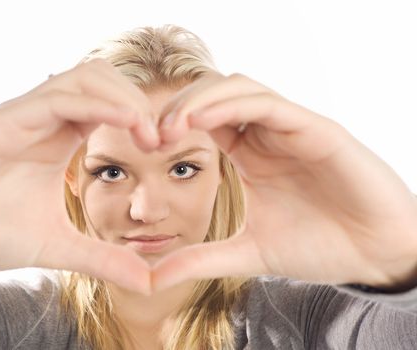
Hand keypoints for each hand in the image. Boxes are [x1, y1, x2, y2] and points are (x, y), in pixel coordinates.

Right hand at [0, 59, 157, 294]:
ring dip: (124, 98)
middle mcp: (45, 121)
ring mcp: (24, 116)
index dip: (144, 120)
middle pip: (104, 81)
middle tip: (162, 138)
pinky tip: (123, 124)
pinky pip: (56, 97)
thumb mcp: (57, 247)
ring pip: (85, 78)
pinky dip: (95, 103)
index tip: (168, 147)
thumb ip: (102, 258)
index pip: (111, 106)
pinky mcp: (2, 121)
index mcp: (60, 139)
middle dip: (140, 103)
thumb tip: (148, 281)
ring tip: (148, 132)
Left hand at [152, 72, 416, 290]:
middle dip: (176, 107)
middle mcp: (267, 135)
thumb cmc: (319, 247)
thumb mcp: (246, 253)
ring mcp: (291, 128)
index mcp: (250, 154)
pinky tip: (201, 122)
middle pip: (213, 95)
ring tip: (171, 127)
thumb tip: (150, 279)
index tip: (143, 147)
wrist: (374, 258)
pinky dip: (231, 105)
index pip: (202, 120)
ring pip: (238, 88)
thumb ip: (200, 260)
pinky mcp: (316, 129)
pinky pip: (268, 103)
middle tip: (150, 135)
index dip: (170, 126)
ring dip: (198, 100)